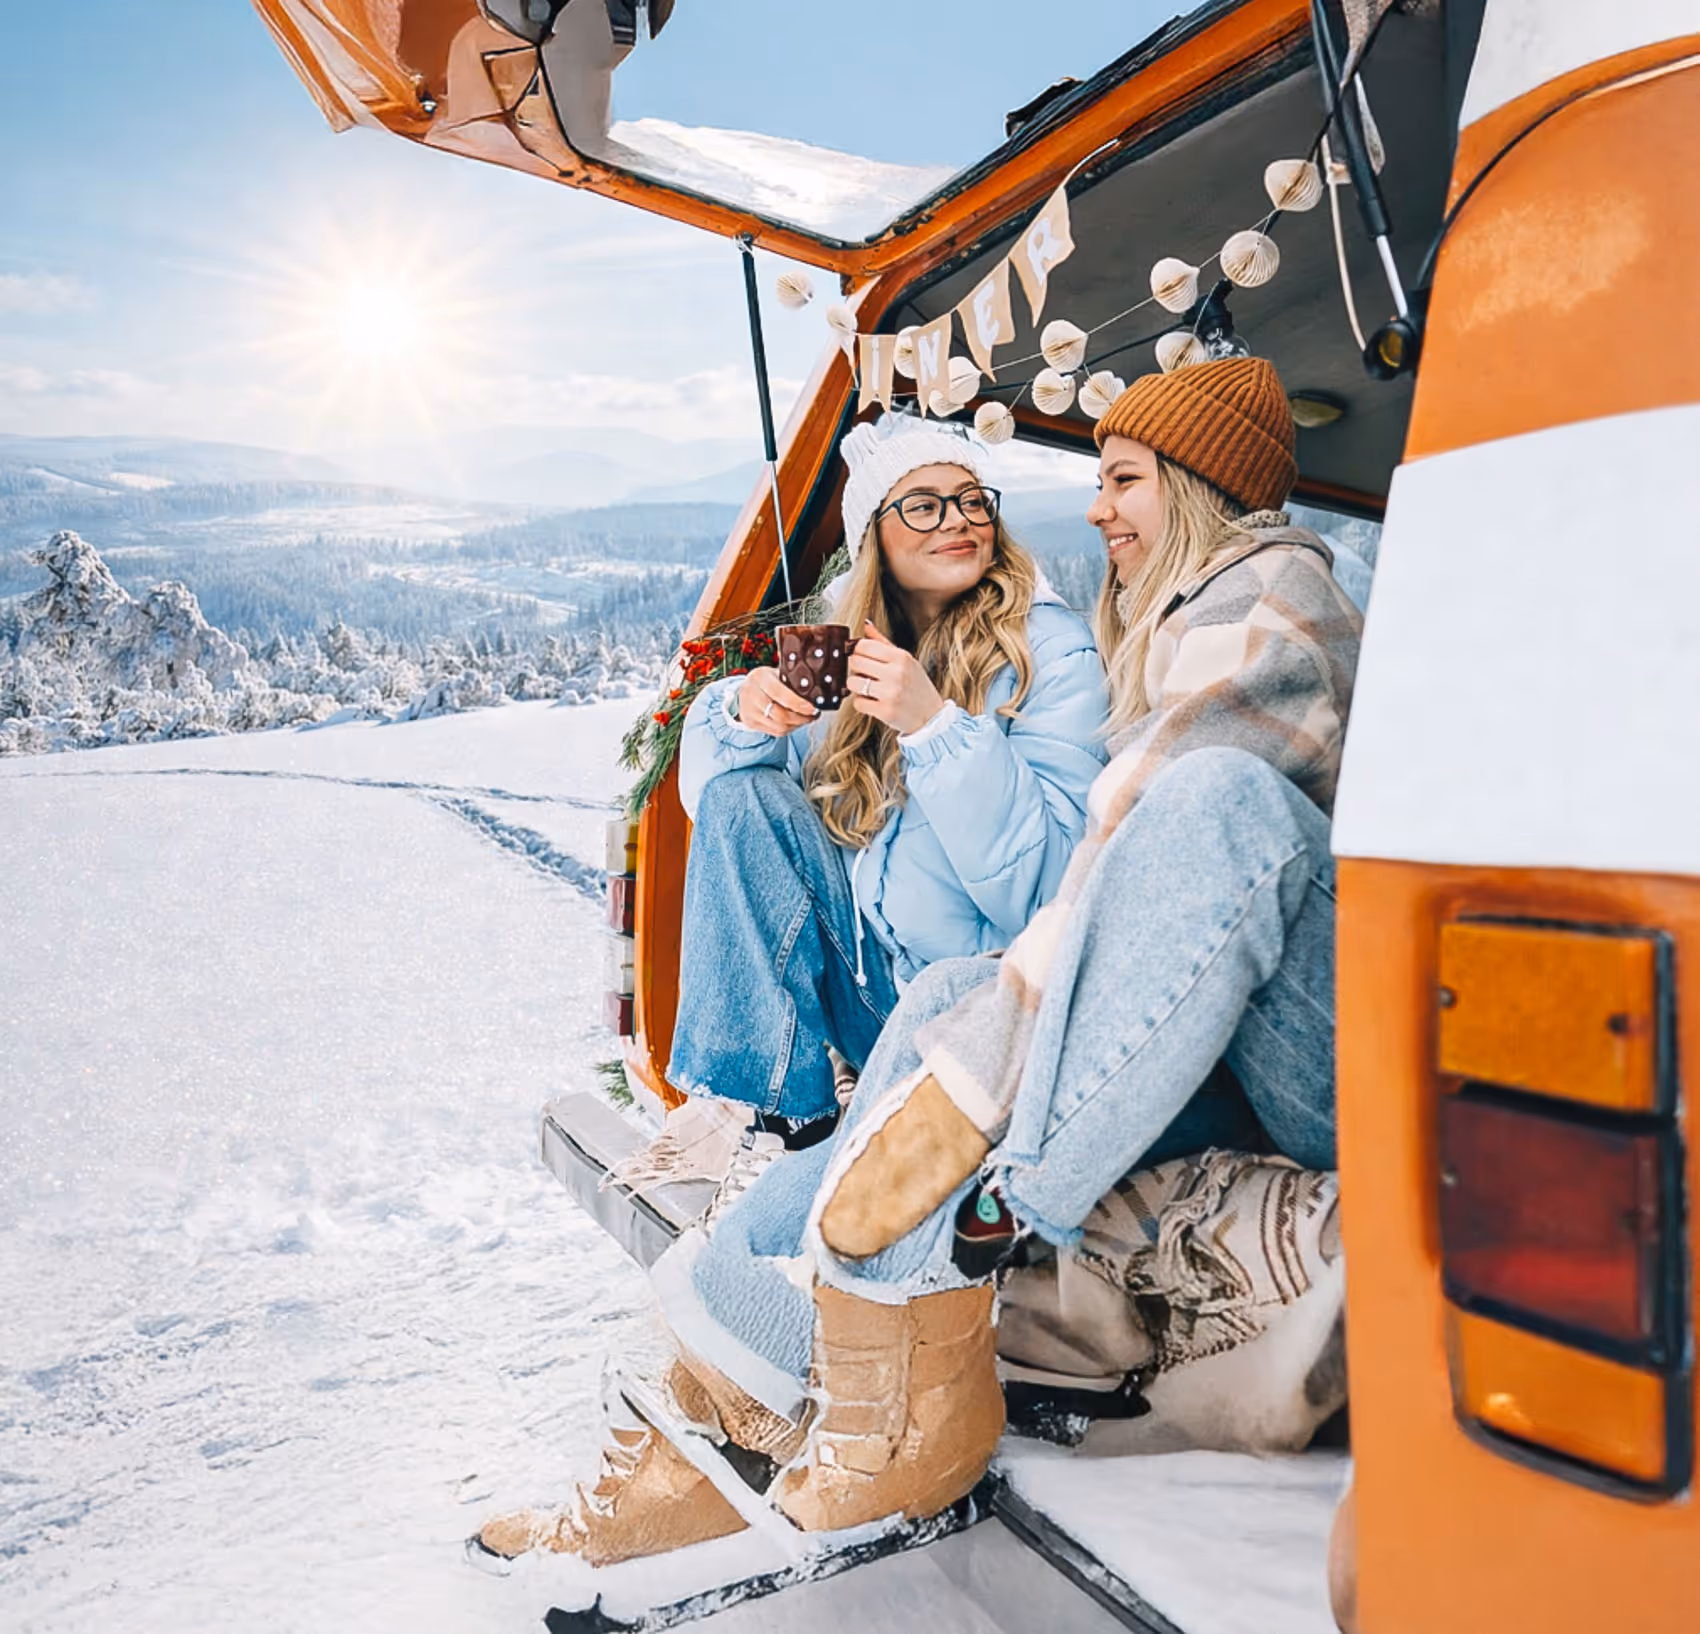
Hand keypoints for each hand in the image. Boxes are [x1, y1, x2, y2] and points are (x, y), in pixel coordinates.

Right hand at [735, 666, 818, 736]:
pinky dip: (789, 729)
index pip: (779, 693)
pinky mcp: (751, 723)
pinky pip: (775, 732)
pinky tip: (795, 722)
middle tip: (814, 714)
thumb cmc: (767, 680)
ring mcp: (749, 711)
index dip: (798, 703)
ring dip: (797, 725)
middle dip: (801, 718)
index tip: (813, 708)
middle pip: (780, 715)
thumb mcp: (777, 673)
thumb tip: (817, 689)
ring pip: (779, 727)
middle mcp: (751, 694)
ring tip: (807, 718)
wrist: (743, 690)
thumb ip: (792, 679)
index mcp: (760, 678)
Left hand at [846, 622, 945, 736]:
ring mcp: (890, 693)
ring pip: (852, 682)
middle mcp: (896, 673)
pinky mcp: (885, 711)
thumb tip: (866, 625)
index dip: (857, 651)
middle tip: (864, 673)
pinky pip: (858, 702)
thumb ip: (883, 642)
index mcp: (901, 657)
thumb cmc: (917, 686)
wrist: (931, 716)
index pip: (864, 645)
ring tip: (868, 688)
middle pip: (855, 662)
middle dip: (855, 668)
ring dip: (856, 686)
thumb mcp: (906, 660)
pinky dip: (862, 703)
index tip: (860, 657)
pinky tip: (873, 701)